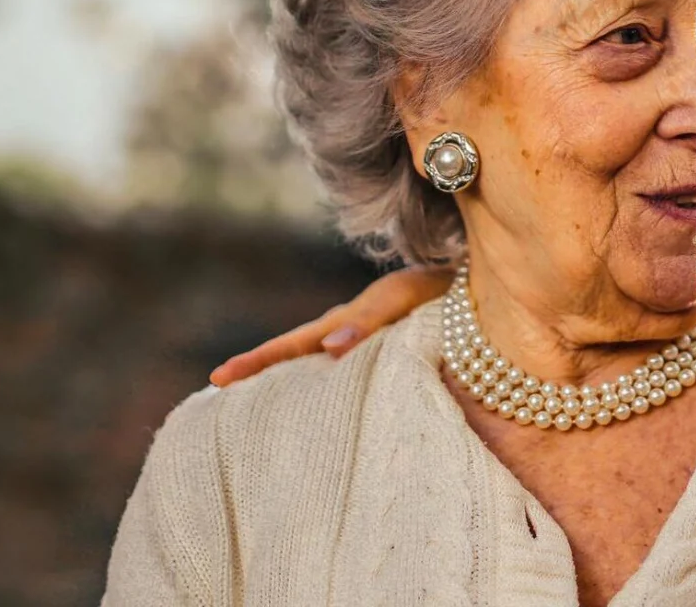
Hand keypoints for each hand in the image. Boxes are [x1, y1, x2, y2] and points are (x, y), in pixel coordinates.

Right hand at [207, 265, 451, 385]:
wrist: (479, 287)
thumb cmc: (442, 290)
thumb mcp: (404, 298)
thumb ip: (368, 320)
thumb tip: (326, 350)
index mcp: (347, 321)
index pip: (292, 344)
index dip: (256, 361)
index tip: (218, 378)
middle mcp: (350, 334)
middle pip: (295, 354)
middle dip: (258, 371)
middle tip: (216, 388)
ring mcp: (366, 344)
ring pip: (316, 365)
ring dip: (286, 381)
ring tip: (251, 406)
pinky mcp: (388, 356)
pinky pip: (348, 374)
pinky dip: (323, 388)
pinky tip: (316, 409)